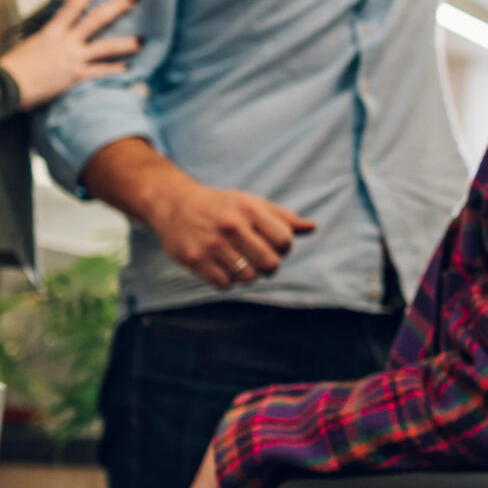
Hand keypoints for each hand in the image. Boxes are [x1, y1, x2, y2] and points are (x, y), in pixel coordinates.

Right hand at [0, 0, 138, 109]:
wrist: (5, 84)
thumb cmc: (11, 67)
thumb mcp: (29, 47)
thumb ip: (45, 42)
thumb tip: (52, 41)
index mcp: (51, 32)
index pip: (72, 5)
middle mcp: (65, 42)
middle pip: (95, 20)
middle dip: (116, 7)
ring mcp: (72, 58)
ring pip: (104, 47)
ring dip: (125, 43)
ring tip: (143, 40)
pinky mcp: (74, 76)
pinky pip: (99, 72)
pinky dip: (114, 70)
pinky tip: (128, 69)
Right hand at [148, 181, 315, 290]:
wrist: (175, 203)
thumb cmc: (222, 206)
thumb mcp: (252, 203)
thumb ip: (283, 217)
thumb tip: (312, 227)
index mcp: (250, 210)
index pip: (285, 240)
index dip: (284, 247)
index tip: (273, 245)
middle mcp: (232, 226)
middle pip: (270, 263)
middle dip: (270, 265)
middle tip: (260, 259)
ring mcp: (212, 244)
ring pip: (249, 277)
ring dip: (249, 275)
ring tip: (242, 263)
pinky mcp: (195, 259)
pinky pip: (225, 284)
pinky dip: (229, 281)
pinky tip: (224, 268)